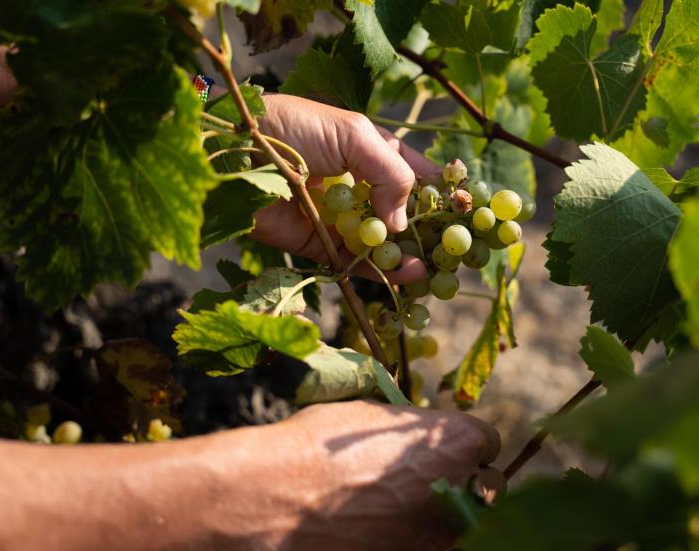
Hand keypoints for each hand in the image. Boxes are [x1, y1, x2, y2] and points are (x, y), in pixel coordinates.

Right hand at [222, 401, 503, 550]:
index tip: (441, 451)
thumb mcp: (374, 415)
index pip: (487, 443)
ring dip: (430, 519)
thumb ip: (411, 429)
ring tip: (381, 511)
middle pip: (484, 489)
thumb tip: (418, 437)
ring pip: (452, 527)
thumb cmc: (322, 443)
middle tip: (423, 484)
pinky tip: (366, 539)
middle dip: (462, 485)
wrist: (281, 494)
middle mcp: (462, 490)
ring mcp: (440, 537)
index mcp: (460, 441)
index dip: (462, 446)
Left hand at [249, 94, 435, 283]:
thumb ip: (390, 172)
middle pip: (402, 214)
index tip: (465, 210)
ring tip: (427, 268)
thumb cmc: (292, 128)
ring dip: (407, 257)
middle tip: (452, 252)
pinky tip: (403, 275)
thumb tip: (402, 222)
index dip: (439, 191)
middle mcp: (358, 187)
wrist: (232, 153)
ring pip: (382, 244)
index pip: (414, 173)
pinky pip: (354, 263)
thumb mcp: (353, 135)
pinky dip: (378, 272)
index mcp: (369, 152)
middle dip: (427, 233)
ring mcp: (339, 218)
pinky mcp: (317, 244)